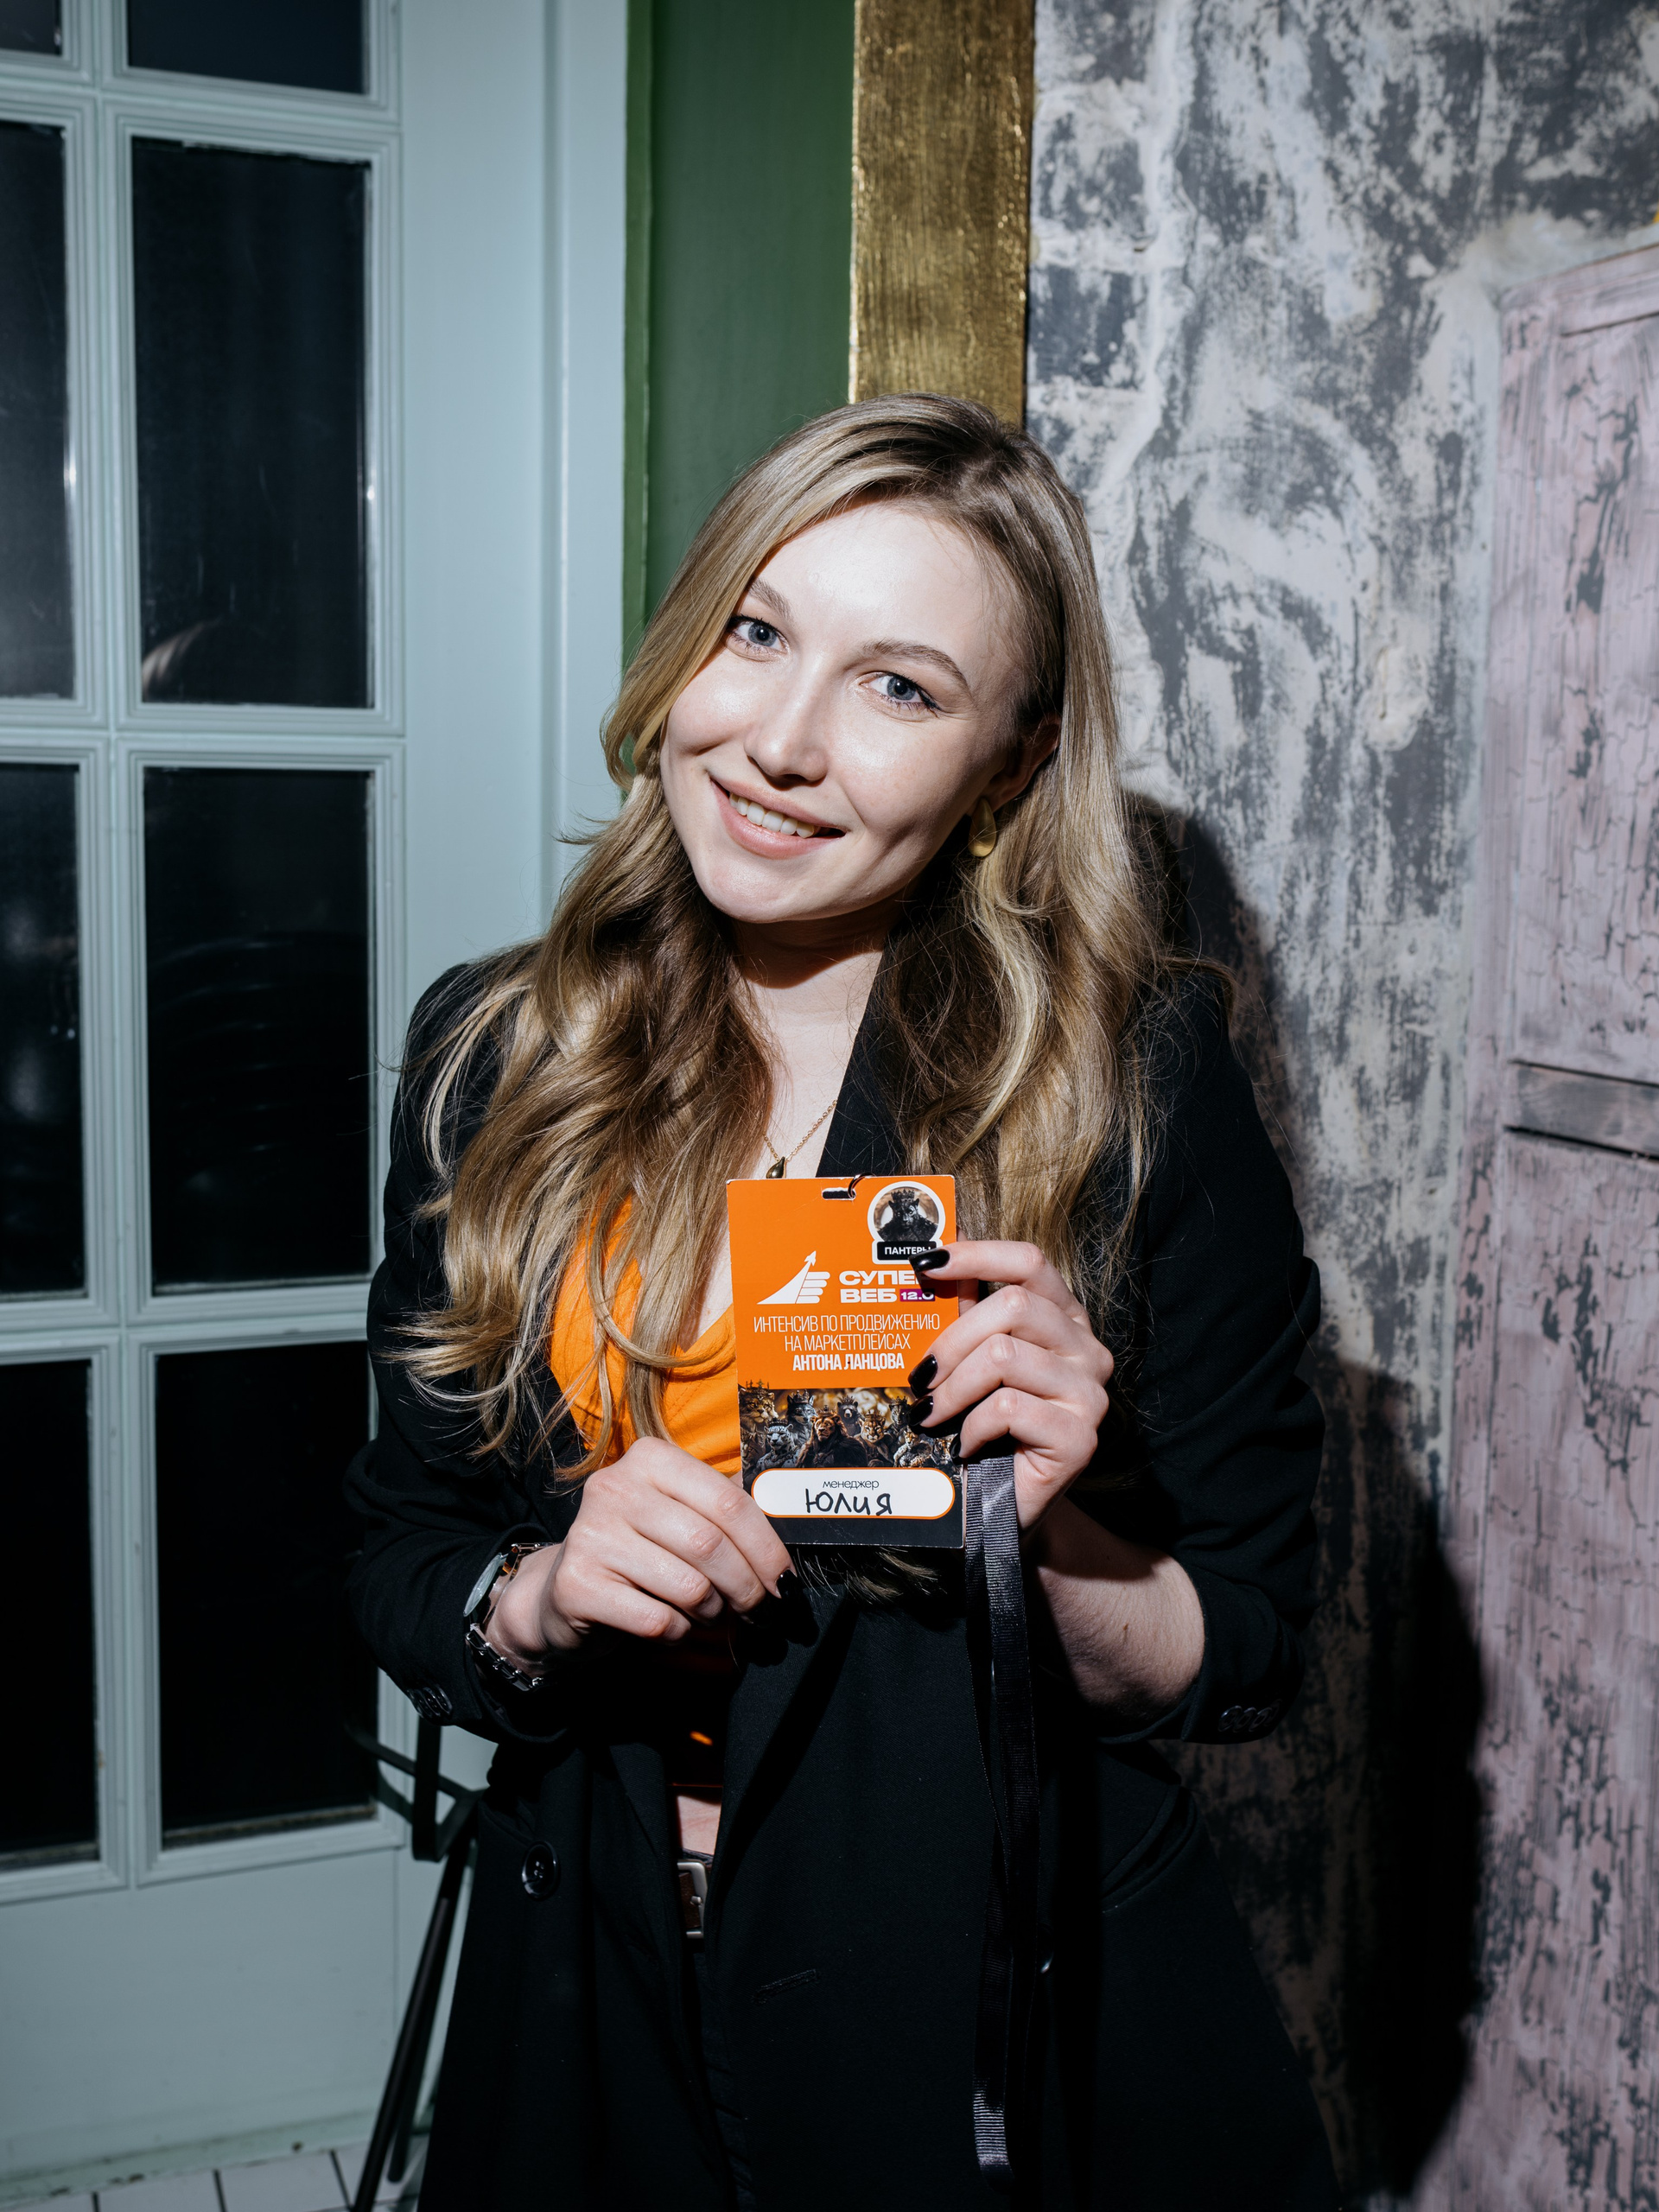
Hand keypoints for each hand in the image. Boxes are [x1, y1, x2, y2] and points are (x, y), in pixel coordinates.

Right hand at [488, 1437, 793, 1658]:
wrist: (565, 1592)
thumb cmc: (639, 1550)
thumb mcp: (679, 1514)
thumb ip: (725, 1506)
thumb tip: (785, 1504)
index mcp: (649, 1458)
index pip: (729, 1502)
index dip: (767, 1548)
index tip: (785, 1580)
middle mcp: (614, 1488)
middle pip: (710, 1545)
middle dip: (746, 1586)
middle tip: (756, 1607)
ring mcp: (590, 1535)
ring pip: (689, 1586)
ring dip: (711, 1611)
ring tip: (707, 1612)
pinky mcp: (576, 1585)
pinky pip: (658, 1620)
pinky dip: (677, 1631)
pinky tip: (669, 1625)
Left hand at [908, 1241, 1112, 1531]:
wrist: (1003, 1508)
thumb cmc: (985, 1428)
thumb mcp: (972, 1363)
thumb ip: (962, 1316)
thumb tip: (926, 1264)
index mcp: (1065, 1319)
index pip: (1030, 1262)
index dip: (977, 1254)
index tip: (925, 1262)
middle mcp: (1087, 1350)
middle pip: (1013, 1307)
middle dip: (951, 1341)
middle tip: (919, 1376)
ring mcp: (1091, 1394)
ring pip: (1004, 1356)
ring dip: (953, 1389)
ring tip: (933, 1414)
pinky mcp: (1080, 1437)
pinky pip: (1008, 1408)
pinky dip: (972, 1426)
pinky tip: (965, 1443)